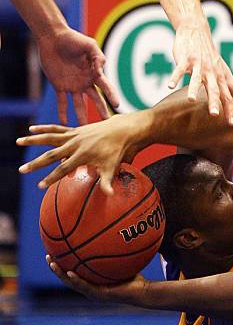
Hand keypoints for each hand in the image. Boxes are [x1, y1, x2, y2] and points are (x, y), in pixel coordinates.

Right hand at [17, 118, 141, 194]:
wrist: (121, 130)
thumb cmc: (117, 151)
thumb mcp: (112, 167)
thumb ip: (107, 182)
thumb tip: (110, 196)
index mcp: (83, 155)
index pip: (63, 169)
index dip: (51, 178)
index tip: (40, 186)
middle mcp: (75, 145)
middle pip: (51, 155)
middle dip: (36, 163)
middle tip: (22, 170)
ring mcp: (74, 136)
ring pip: (49, 138)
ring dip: (33, 140)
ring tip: (18, 142)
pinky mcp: (75, 130)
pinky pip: (57, 129)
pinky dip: (44, 129)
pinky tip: (31, 129)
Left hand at [36, 27, 119, 124]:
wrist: (52, 36)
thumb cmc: (72, 38)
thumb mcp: (89, 45)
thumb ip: (98, 57)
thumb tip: (102, 70)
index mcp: (94, 73)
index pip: (106, 87)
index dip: (112, 95)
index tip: (117, 105)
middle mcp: (86, 82)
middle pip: (96, 100)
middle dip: (102, 111)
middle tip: (107, 123)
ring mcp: (73, 85)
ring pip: (79, 104)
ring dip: (82, 116)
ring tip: (84, 129)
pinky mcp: (59, 86)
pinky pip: (62, 102)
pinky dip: (63, 112)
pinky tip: (63, 123)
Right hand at [46, 255, 147, 304]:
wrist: (143, 292)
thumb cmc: (135, 278)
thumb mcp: (123, 261)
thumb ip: (117, 250)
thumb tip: (117, 231)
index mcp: (93, 283)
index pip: (74, 273)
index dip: (63, 265)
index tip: (55, 253)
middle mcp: (91, 289)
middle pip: (68, 278)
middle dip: (56, 268)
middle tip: (48, 256)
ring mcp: (94, 293)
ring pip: (72, 283)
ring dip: (61, 274)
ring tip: (53, 263)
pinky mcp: (101, 295)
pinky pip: (85, 286)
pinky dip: (77, 280)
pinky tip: (70, 272)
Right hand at [168, 18, 232, 124]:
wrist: (196, 31)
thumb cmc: (209, 54)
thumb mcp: (222, 70)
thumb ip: (232, 86)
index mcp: (219, 77)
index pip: (226, 96)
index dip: (229, 110)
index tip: (231, 124)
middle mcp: (210, 72)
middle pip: (213, 89)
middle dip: (213, 102)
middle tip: (214, 115)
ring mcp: (197, 65)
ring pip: (196, 79)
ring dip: (193, 89)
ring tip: (191, 100)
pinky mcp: (185, 59)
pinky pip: (179, 69)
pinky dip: (175, 77)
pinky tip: (170, 86)